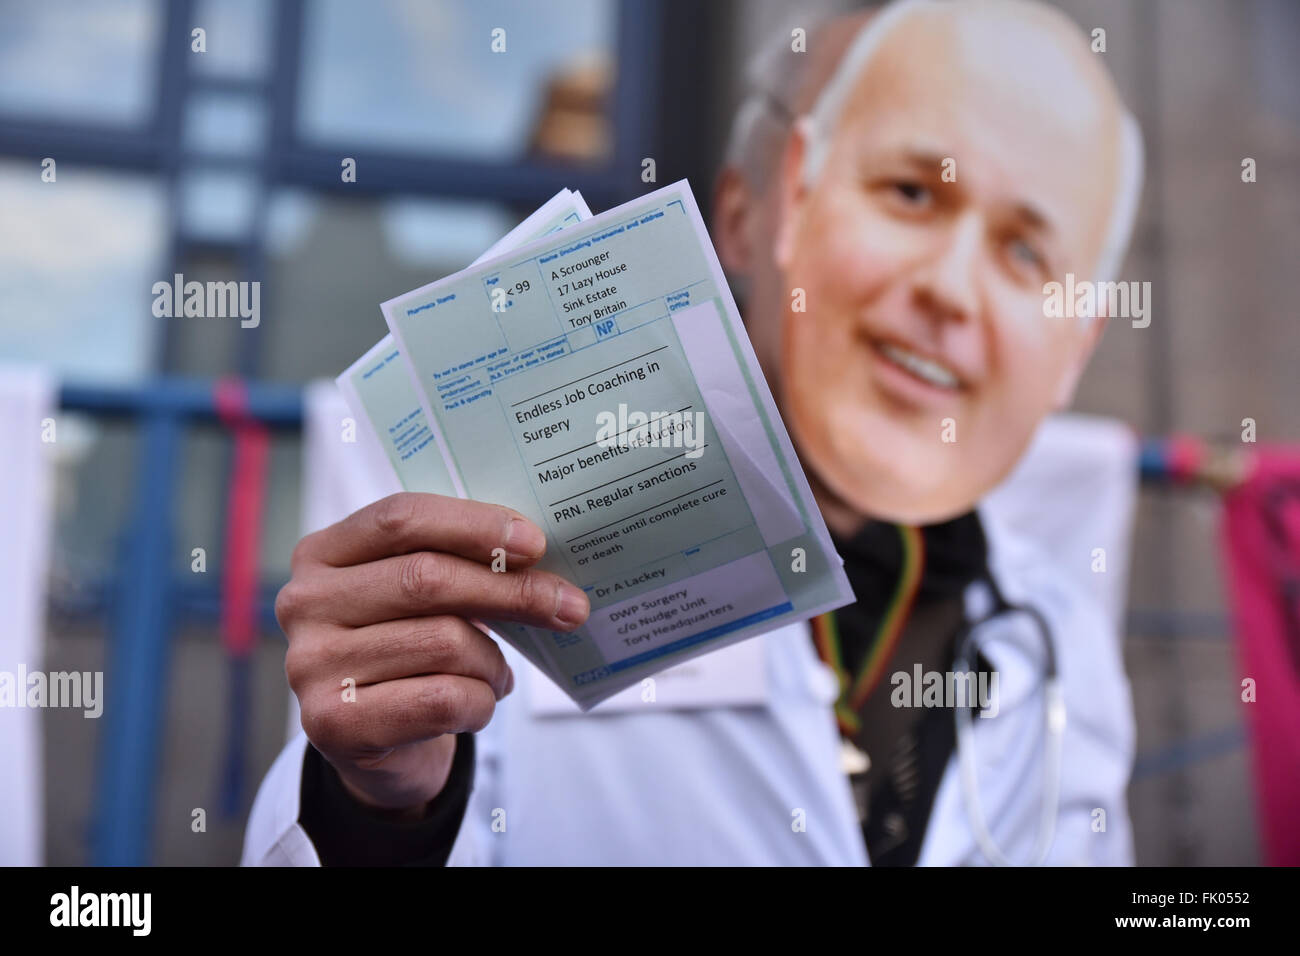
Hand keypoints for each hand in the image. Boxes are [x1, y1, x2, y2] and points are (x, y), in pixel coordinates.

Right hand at [276, 492, 588, 814]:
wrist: (373, 744)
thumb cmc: (408, 652)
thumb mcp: (418, 598)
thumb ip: (456, 565)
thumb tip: (541, 559)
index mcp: (323, 554)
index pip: (401, 518)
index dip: (474, 525)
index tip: (535, 543)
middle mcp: (303, 603)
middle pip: (425, 578)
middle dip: (511, 591)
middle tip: (568, 605)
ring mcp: (310, 665)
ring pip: (444, 642)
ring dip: (493, 661)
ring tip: (499, 674)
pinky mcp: (332, 724)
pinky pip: (441, 700)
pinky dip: (480, 702)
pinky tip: (478, 703)